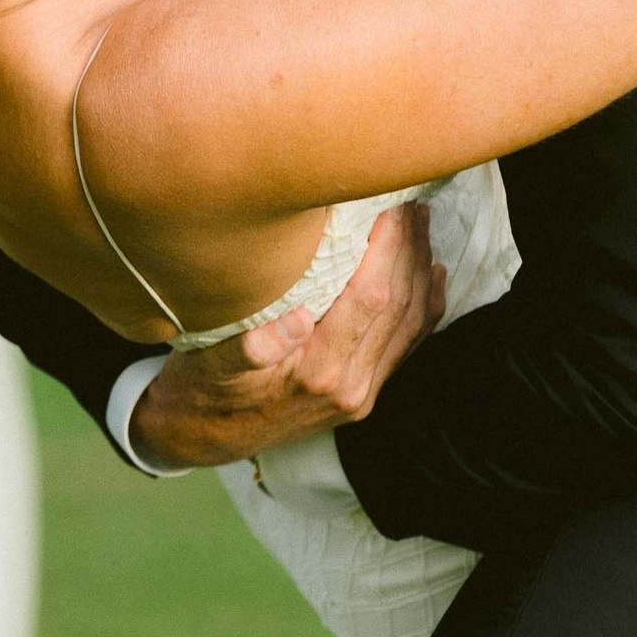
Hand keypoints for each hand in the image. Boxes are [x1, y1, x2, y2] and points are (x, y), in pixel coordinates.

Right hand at [129, 205, 445, 468]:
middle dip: (409, 248)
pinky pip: (408, 344)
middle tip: (409, 200)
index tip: (389, 204)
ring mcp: (362, 393)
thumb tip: (297, 319)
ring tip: (420, 223)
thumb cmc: (204, 388)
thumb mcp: (213, 363)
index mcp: (316, 372)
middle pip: (399, 305)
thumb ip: (251, 346)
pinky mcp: (364, 395)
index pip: (371, 296)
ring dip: (420, 268)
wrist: (204, 436)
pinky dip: (426, 306)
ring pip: (410, 322)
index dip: (387, 247)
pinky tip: (432, 273)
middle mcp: (349, 386)